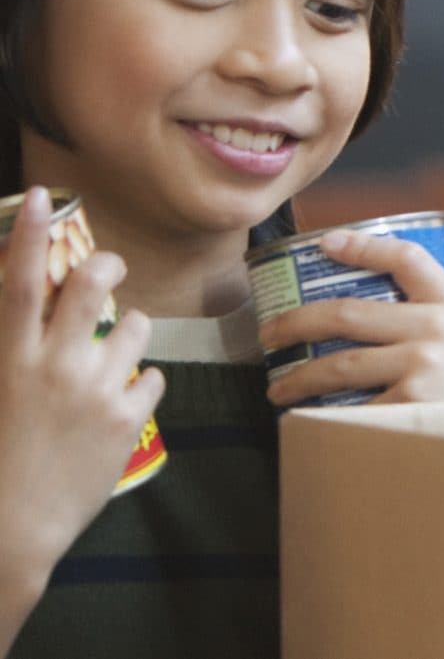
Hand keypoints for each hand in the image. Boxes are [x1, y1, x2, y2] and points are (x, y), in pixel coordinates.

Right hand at [0, 188, 161, 580]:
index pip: (20, 282)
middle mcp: (55, 365)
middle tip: (109, 269)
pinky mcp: (128, 418)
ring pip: (135, 326)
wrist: (13, 523)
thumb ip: (15, 348)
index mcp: (11, 358)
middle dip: (107, 265)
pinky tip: (121, 401)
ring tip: (110, 356)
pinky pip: (152, 376)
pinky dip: (141, 383)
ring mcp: (95, 390)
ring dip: (128, 331)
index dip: (30, 235)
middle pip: (91, 286)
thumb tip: (30, 312)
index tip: (42, 197)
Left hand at [261, 229, 443, 405]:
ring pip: (337, 365)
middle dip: (297, 322)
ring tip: (280, 388)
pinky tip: (308, 427)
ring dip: (298, 377)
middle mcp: (436, 331)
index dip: (361, 246)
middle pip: (346, 312)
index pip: (406, 259)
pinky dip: (323, 420)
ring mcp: (420, 370)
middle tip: (272, 334)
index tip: (326, 243)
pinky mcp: (406, 409)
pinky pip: (350, 412)